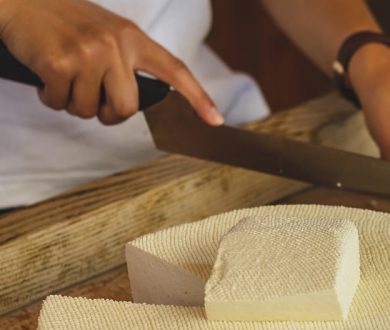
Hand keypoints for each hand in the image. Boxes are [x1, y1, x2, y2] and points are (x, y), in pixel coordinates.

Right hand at [0, 0, 221, 125]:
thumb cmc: (63, 21)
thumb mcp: (106, 31)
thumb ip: (127, 60)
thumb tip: (136, 101)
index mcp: (133, 37)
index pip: (175, 69)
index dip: (198, 97)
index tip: (215, 120)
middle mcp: (116, 44)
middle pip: (128, 107)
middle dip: (108, 114)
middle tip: (91, 98)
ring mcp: (88, 53)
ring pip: (91, 110)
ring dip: (73, 103)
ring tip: (64, 76)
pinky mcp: (60, 63)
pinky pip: (60, 103)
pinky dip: (49, 97)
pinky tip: (45, 76)